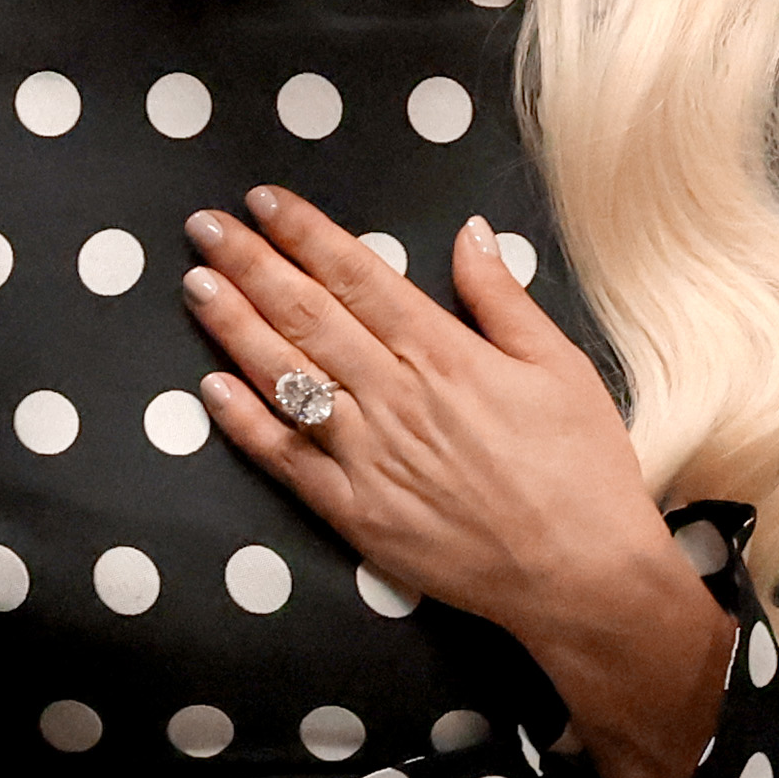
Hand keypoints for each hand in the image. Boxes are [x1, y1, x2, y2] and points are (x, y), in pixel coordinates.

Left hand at [181, 192, 734, 777]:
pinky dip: (244, 423)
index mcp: (445, 354)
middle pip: (308, 316)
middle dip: (251, 264)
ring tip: (196, 284)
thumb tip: (469, 233)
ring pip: (286, 377)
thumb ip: (502, 298)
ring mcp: (368, 455)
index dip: (305, 234)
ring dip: (235, 327)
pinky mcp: (353, 512)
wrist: (582, 576)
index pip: (358, 277)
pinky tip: (209, 388)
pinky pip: (285, 459)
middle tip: (204, 226)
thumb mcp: (561, 368)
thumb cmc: (583, 472)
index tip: (263, 202)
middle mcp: (396, 397)